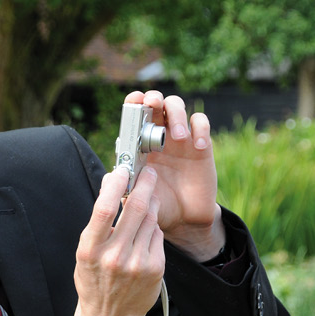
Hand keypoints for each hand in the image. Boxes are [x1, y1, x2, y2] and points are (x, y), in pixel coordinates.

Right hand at [74, 166, 164, 315]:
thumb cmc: (94, 279)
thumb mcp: (86, 250)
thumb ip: (99, 219)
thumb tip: (111, 181)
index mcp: (91, 249)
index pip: (104, 207)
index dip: (115, 183)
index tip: (123, 169)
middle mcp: (115, 256)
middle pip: (136, 208)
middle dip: (145, 184)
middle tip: (149, 173)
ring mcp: (138, 263)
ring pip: (150, 219)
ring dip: (150, 205)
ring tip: (146, 201)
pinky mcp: (155, 268)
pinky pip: (158, 236)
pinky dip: (153, 229)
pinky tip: (145, 234)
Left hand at [124, 90, 224, 261]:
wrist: (185, 218)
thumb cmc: (158, 205)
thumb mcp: (138, 197)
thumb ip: (127, 187)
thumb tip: (113, 176)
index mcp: (141, 142)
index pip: (137, 112)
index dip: (135, 101)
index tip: (135, 100)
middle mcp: (160, 134)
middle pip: (157, 102)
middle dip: (154, 97)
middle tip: (153, 104)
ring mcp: (181, 137)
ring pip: (178, 106)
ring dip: (176, 114)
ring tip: (178, 136)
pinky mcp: (201, 144)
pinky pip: (201, 123)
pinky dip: (200, 128)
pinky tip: (198, 146)